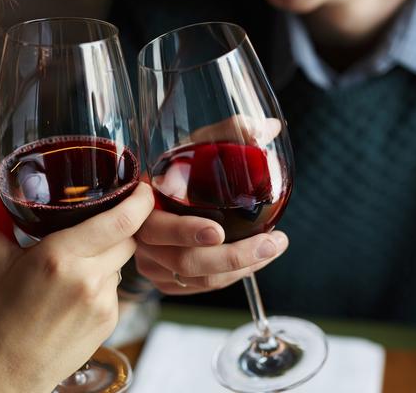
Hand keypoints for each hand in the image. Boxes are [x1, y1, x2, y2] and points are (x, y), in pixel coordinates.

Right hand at [0, 169, 153, 392]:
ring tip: (75, 265)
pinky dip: (103, 280)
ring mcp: (103, 302)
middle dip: (119, 225)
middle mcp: (87, 278)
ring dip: (108, 254)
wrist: (8, 370)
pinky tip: (76, 292)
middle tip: (97, 223)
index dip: (140, 200)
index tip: (142, 187)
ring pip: (122, 261)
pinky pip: (117, 286)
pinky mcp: (110, 320)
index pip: (121, 220)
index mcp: (59, 256)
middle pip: (127, 236)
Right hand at [135, 115, 287, 294]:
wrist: (151, 199)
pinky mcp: (165, 281)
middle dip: (233, 257)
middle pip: (185, 262)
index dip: (186, 232)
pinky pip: (201, 288)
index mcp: (142, 206)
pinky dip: (232, 277)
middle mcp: (142, 240)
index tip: (218, 231)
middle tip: (270, 243)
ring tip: (273, 247)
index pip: (157, 226)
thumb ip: (227, 133)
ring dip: (241, 268)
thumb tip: (269, 127)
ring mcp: (152, 265)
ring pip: (199, 280)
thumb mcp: (192, 148)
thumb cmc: (175, 170)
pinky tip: (255, 260)